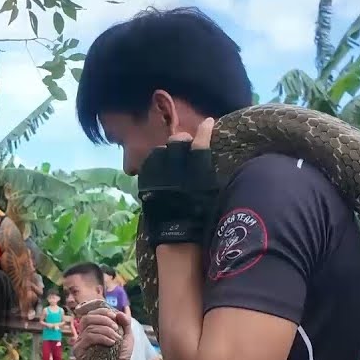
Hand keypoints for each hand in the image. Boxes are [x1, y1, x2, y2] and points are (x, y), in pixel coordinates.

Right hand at [72, 306, 132, 359]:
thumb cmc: (122, 358)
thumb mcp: (127, 337)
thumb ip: (125, 323)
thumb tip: (120, 312)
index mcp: (92, 331)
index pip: (91, 314)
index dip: (102, 312)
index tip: (115, 317)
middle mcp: (83, 337)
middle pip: (87, 318)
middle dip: (103, 319)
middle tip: (115, 327)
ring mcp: (80, 345)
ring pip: (89, 328)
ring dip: (106, 330)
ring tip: (116, 339)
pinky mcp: (80, 353)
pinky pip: (88, 337)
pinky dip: (102, 337)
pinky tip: (111, 343)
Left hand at [137, 117, 218, 247]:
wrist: (178, 237)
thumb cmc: (202, 217)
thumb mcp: (213, 192)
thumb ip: (208, 170)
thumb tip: (204, 151)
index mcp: (197, 174)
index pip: (200, 145)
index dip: (205, 131)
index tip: (208, 122)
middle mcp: (176, 173)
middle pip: (177, 142)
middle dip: (183, 139)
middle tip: (186, 142)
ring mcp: (158, 178)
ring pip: (160, 151)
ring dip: (167, 151)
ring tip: (172, 157)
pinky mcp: (146, 184)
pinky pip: (149, 165)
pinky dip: (155, 163)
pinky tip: (160, 167)